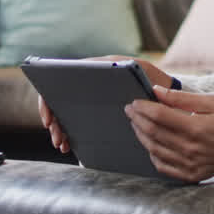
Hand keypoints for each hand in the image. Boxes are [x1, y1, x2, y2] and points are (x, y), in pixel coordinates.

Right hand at [37, 56, 172, 154]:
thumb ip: (127, 73)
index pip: (61, 79)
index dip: (49, 99)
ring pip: (65, 110)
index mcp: (95, 68)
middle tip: (56, 138)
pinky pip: (76, 119)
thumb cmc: (153, 78)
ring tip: (62, 144)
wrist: (164, 90)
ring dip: (59, 128)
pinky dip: (69, 131)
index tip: (49, 118)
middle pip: (59, 97)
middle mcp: (88, 80)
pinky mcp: (95, 107)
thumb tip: (112, 74)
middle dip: (53, 120)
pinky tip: (69, 145)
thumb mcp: (143, 73)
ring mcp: (90, 94)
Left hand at [125, 85, 213, 182]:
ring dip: (140, 134)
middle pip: (152, 131)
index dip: (143, 107)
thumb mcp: (209, 103)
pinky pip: (161, 165)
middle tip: (130, 110)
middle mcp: (189, 147)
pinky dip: (151, 153)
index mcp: (194, 127)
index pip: (159, 115)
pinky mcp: (188, 175)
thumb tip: (156, 91)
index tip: (134, 101)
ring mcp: (188, 163)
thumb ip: (180, 97)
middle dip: (137, 119)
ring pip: (153, 148)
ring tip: (135, 124)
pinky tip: (149, 143)